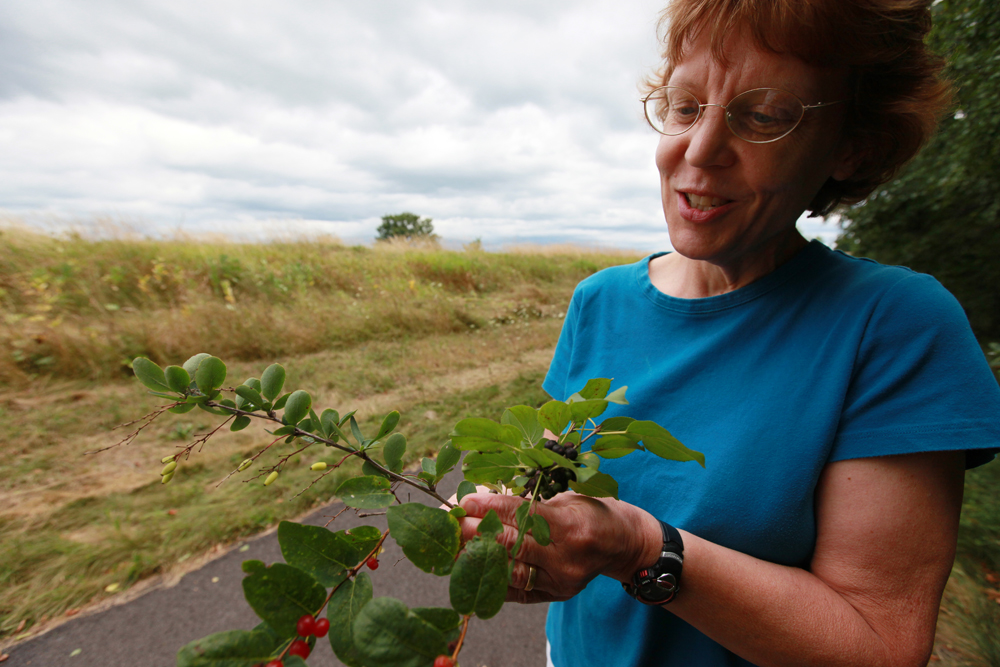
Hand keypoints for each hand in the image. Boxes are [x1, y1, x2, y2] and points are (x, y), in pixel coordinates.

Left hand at [457, 491, 660, 603]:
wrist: (624, 544)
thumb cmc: (591, 513)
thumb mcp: (566, 498)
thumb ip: (529, 505)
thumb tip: (482, 501)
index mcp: (571, 524)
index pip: (522, 516)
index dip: (490, 508)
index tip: (464, 503)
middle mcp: (567, 556)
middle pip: (513, 544)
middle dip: (477, 533)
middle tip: (452, 525)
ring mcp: (562, 580)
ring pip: (511, 571)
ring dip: (479, 558)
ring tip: (455, 548)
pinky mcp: (557, 595)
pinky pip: (518, 591)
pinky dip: (493, 580)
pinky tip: (472, 570)